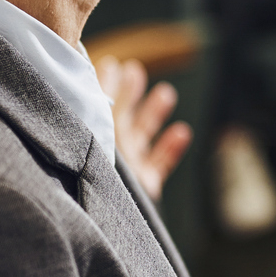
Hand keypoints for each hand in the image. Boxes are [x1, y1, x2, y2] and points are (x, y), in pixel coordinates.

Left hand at [97, 56, 191, 198]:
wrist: (108, 215)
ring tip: (165, 92)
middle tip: (135, 70)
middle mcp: (109, 149)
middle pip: (120, 117)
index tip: (112, 63)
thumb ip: (103, 97)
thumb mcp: (99, 125)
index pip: (98, 103)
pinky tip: (181, 131)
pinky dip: (171, 147)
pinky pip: (160, 163)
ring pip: (142, 135)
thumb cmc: (96, 169)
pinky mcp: (144, 185)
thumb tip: (100, 61)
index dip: (106, 82)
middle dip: (129, 93)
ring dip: (154, 114)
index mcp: (93, 134)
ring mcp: (127, 167)